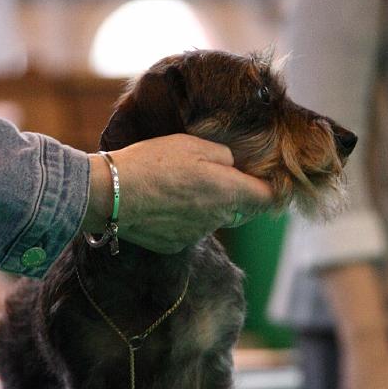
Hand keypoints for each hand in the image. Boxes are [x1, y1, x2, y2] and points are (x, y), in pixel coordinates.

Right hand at [81, 134, 272, 252]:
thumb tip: (234, 165)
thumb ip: (224, 156)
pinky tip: (163, 203)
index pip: (268, 200)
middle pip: (241, 210)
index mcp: (228, 192)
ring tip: (179, 186)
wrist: (114, 193)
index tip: (269, 181)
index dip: (273, 190)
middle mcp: (218, 219)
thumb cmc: (154, 162)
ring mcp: (197, 235)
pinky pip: (189, 230)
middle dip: (236, 195)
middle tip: (214, 175)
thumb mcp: (194, 144)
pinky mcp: (176, 244)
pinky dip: (183, 219)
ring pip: (213, 220)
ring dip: (206, 206)